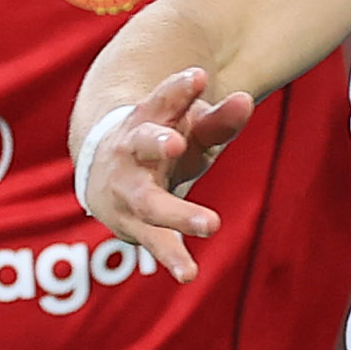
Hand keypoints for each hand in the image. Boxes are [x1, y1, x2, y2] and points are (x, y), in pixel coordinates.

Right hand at [76, 67, 259, 279]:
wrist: (103, 174)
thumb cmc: (158, 144)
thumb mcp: (188, 129)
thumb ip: (219, 120)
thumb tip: (247, 99)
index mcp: (145, 119)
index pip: (160, 98)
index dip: (178, 88)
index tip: (200, 76)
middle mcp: (130, 153)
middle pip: (141, 143)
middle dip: (156, 142)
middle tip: (174, 142)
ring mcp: (129, 191)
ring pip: (149, 201)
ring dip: (177, 212)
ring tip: (211, 223)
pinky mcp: (134, 225)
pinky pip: (154, 241)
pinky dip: (172, 257)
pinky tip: (189, 273)